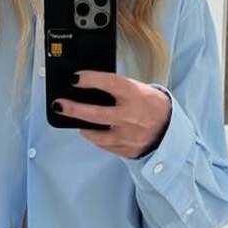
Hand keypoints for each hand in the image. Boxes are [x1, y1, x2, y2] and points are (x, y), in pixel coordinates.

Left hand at [52, 70, 171, 158]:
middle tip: (58, 104)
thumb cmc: (151, 105)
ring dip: (81, 125)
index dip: (91, 79)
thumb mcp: (140, 89)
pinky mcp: (127, 150)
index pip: (110, 84)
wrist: (169, 129)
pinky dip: (94, 136)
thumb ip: (118, 87)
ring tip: (72, 117)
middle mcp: (132, 116)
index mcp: (136, 95)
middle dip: (73, 108)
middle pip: (96, 114)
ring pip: (96, 133)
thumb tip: (89, 84)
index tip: (75, 78)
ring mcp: (129, 136)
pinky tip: (88, 129)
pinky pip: (103, 144)